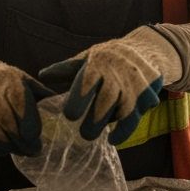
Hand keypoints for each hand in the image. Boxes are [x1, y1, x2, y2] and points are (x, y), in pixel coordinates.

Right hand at [0, 52, 52, 156]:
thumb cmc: (6, 82)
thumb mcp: (26, 82)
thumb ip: (44, 97)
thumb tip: (67, 113)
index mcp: (10, 81)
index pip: (20, 104)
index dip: (30, 124)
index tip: (37, 138)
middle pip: (6, 121)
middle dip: (22, 141)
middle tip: (34, 150)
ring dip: (9, 146)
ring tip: (22, 151)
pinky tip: (5, 149)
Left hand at [38, 26, 181, 144]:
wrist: (146, 50)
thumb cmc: (108, 58)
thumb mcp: (88, 58)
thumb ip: (66, 69)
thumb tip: (42, 75)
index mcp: (100, 63)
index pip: (89, 80)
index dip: (79, 97)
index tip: (69, 115)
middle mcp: (119, 74)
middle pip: (107, 98)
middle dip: (95, 118)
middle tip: (82, 134)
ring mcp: (136, 86)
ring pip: (123, 109)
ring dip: (107, 125)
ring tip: (89, 136)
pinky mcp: (148, 97)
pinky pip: (136, 117)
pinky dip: (125, 131)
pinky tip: (113, 140)